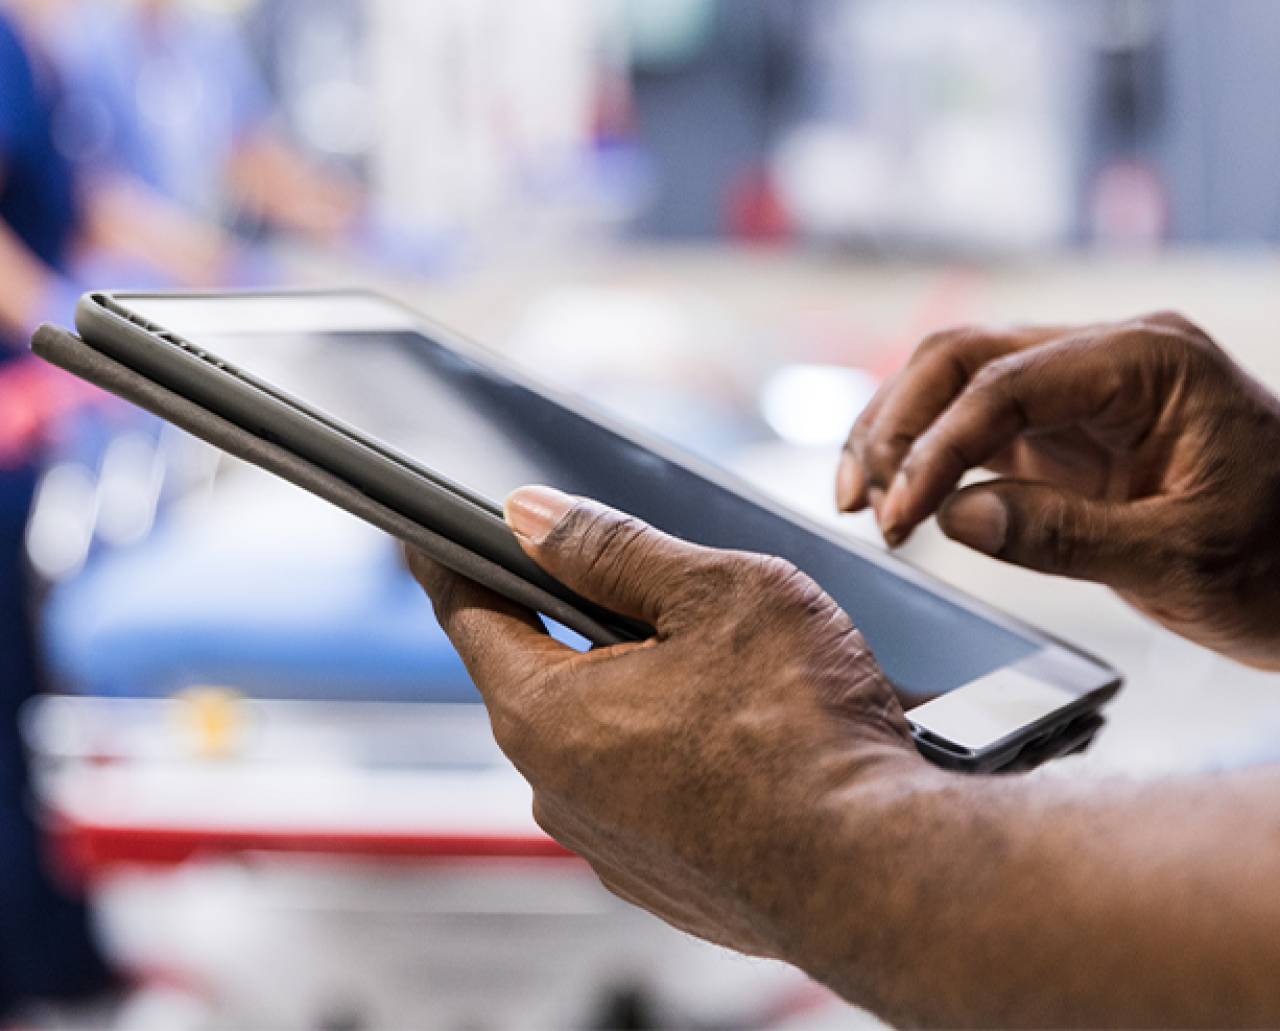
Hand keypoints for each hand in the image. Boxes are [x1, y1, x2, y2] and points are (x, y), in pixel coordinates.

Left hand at [408, 487, 925, 971]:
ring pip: (601, 729)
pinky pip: (644, 784)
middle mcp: (559, 788)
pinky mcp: (664, 876)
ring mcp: (610, 842)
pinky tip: (743, 728)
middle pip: (539, 670)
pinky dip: (675, 744)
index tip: (426, 534)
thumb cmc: (804, 730)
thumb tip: (533, 516)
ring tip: (725, 663)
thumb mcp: (711, 593)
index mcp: (547, 712)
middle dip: (577, 617)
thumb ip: (611, 548)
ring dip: (639, 683)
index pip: (470, 613)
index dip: (450, 559)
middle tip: (639, 581)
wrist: (879, 872)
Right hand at [838, 313, 1279, 665]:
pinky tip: (898, 495)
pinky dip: (929, 455)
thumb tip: (954, 515)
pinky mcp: (1068, 428)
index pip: (1008, 383)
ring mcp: (1084, 388)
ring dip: (899, 432)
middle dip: (899, 424)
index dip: (937, 446)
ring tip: (859, 499)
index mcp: (1149, 361)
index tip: (897, 513)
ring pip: (957, 380)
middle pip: (965, 357)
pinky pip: (978, 422)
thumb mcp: (1184, 561)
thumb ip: (1065, 535)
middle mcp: (1109, 355)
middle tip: (861, 502)